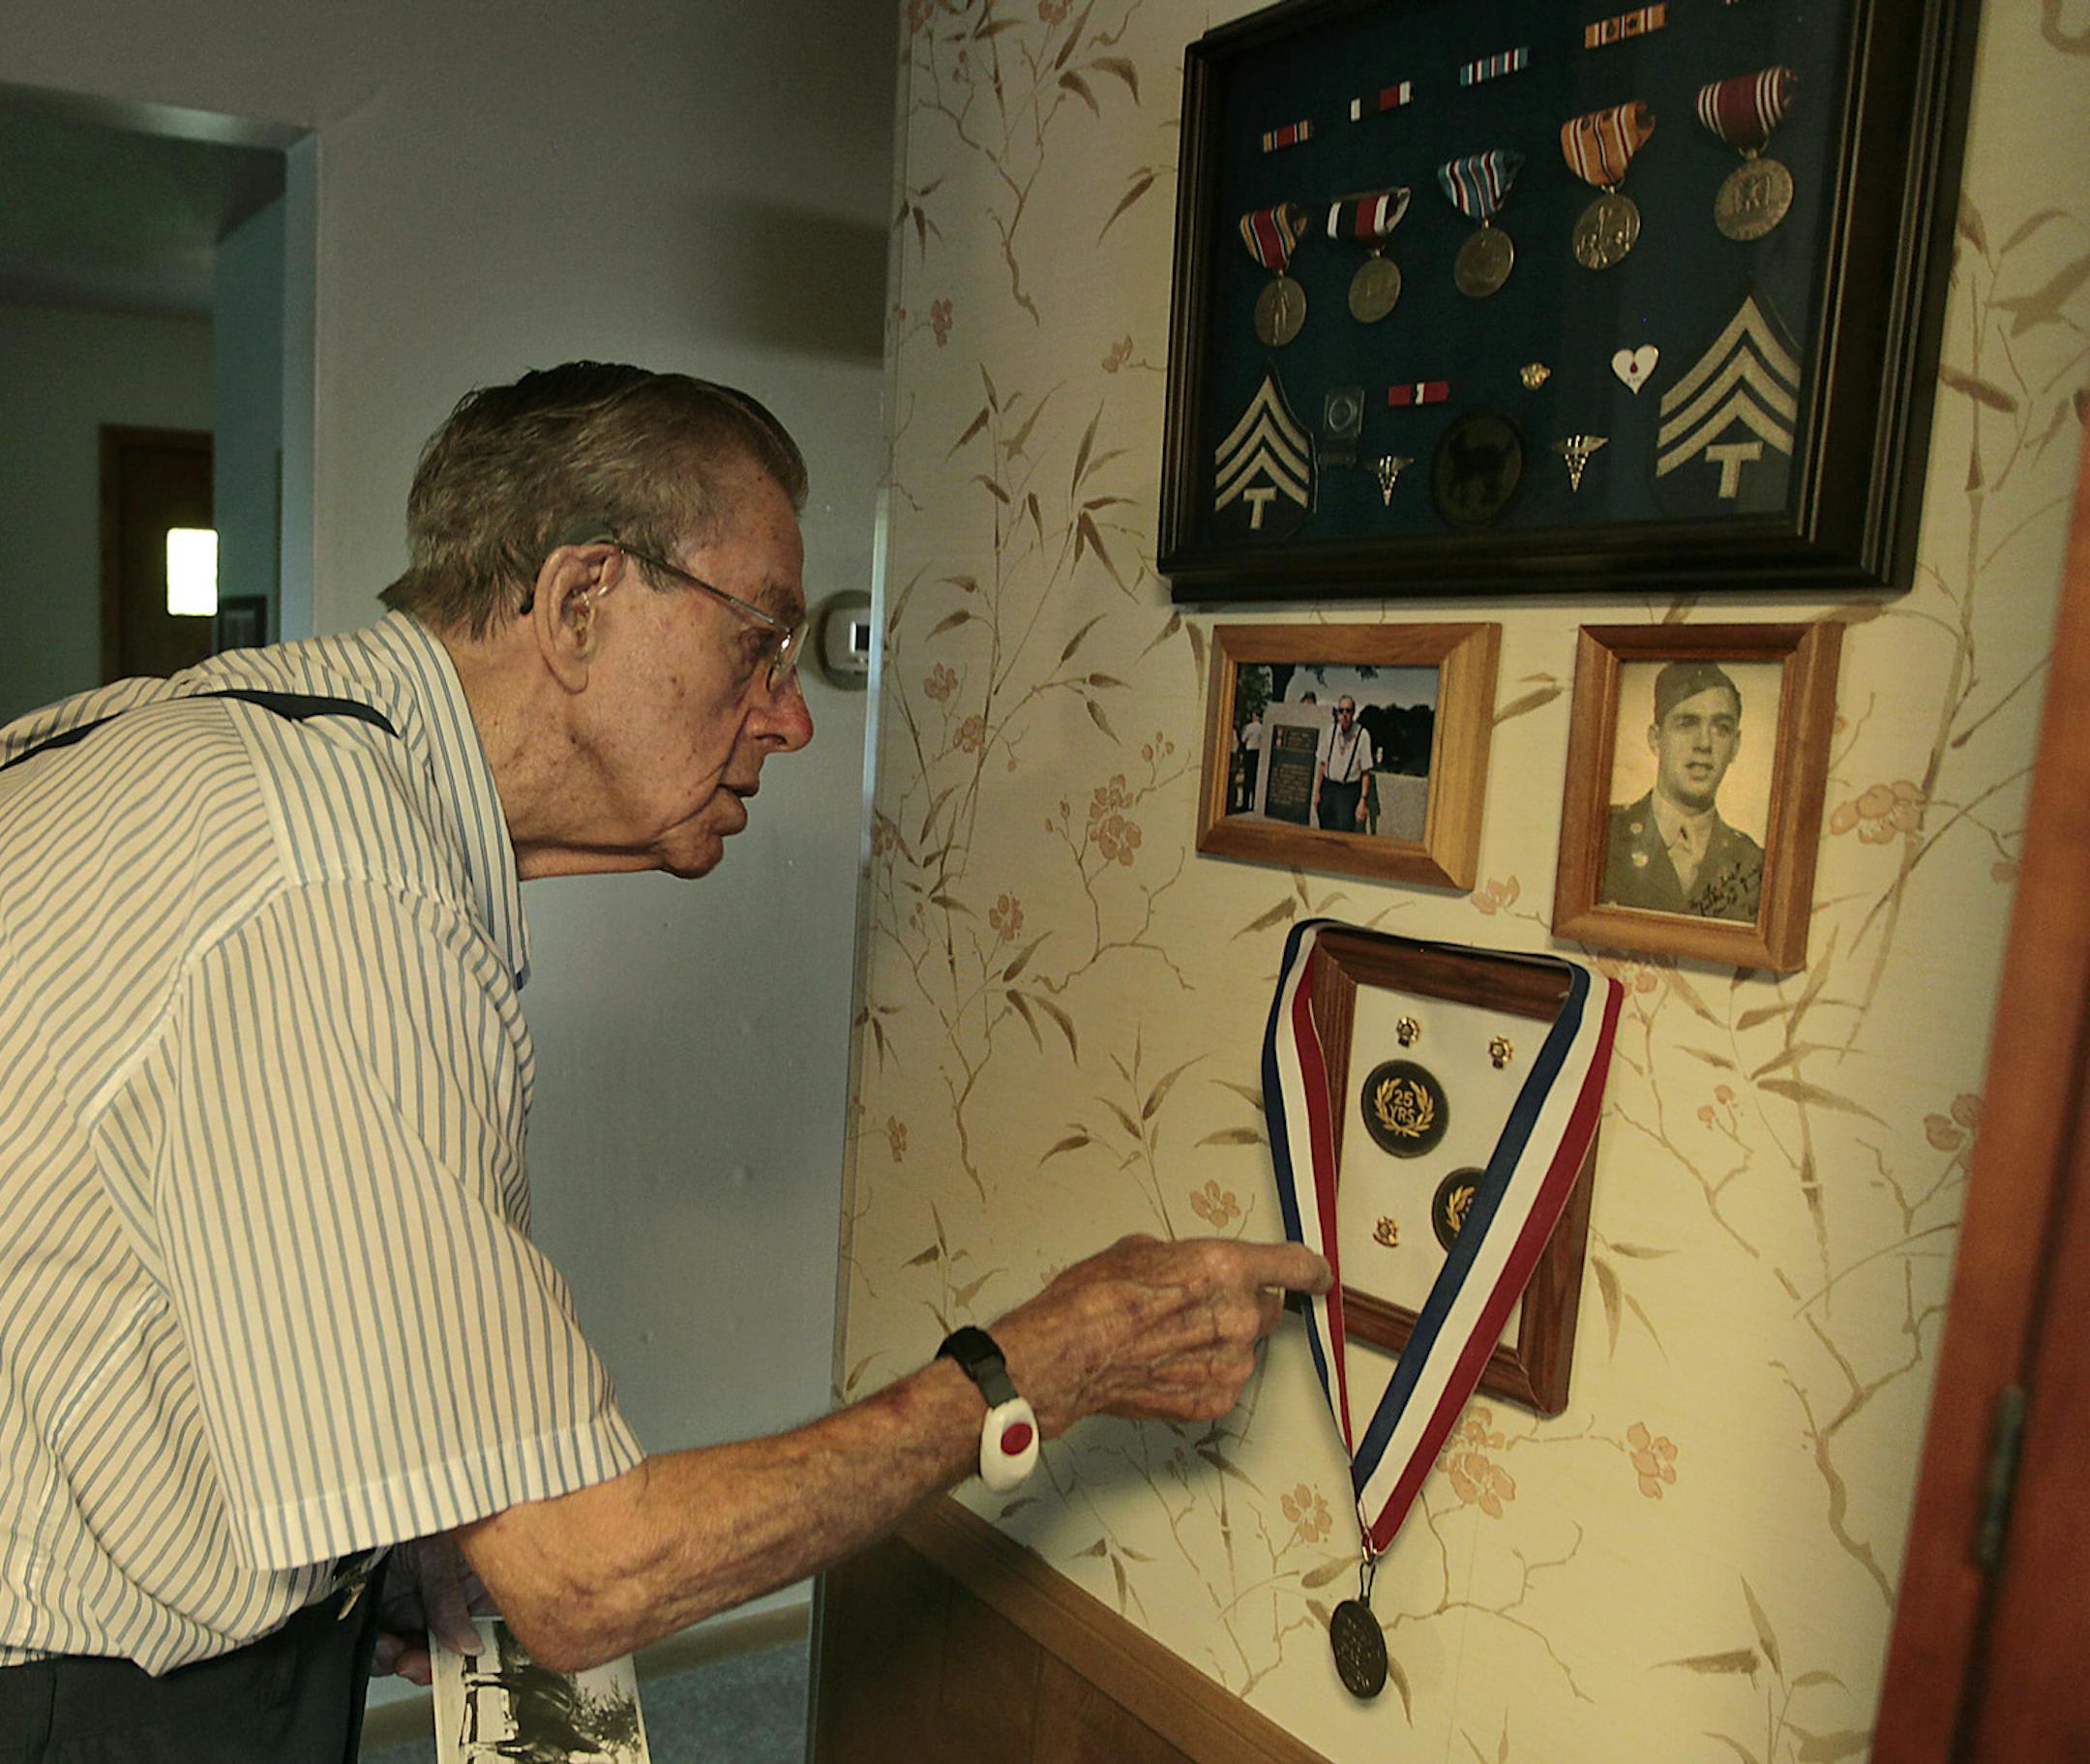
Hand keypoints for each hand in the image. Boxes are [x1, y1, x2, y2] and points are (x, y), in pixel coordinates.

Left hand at [370, 1534, 496, 1684]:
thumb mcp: (433, 1553)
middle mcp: (445, 1601)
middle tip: (424, 1665)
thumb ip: (448, 1599)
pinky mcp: (382, 1625)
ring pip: (418, 1655)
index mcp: (470, 1579)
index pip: (487, 1620)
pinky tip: (381, 1643)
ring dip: (406, 1661)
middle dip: (435, 1661)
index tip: (469, 1662)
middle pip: (451, 1647)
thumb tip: (470, 1644)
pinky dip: (381, 1655)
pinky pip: (385, 1654)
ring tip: (397, 1653)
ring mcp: (412, 1614)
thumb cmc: (401, 1521)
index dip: (482, 1647)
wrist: (354, 1519)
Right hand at [990, 1235, 1330, 1434]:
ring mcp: (1231, 1364)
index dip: (1311, 1269)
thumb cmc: (1094, 1301)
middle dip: (1244, 1304)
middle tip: (1200, 1306)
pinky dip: (1205, 1373)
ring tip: (1169, 1339)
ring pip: (1245, 1346)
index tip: (1318, 1274)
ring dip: (1221, 1341)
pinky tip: (1166, 1364)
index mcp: (1226, 1268)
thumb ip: (1183, 1259)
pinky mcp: (1215, 1399)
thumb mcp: (1140, 1250)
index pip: (1296, 1266)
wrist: (1069, 1356)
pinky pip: (1224, 1379)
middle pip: (1269, 1308)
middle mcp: (1239, 1316)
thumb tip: (1185, 1268)